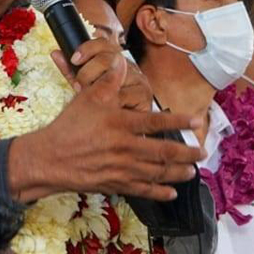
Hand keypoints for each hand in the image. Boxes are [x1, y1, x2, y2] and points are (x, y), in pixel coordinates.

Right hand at [11, 42, 205, 201]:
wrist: (50, 158)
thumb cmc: (69, 126)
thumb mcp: (87, 97)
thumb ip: (108, 80)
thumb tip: (121, 60)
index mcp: (121, 124)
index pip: (156, 122)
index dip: (178, 121)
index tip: (195, 122)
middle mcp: (125, 148)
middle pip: (164, 152)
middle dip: (187, 153)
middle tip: (203, 152)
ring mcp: (121, 169)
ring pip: (157, 172)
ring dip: (178, 172)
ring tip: (192, 171)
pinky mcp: (115, 185)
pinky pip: (143, 190)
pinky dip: (159, 192)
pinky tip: (172, 193)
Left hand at [51, 38, 149, 110]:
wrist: (123, 129)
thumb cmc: (103, 105)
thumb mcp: (85, 85)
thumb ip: (71, 70)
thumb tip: (55, 53)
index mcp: (116, 60)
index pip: (103, 43)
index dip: (86, 48)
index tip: (74, 59)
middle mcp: (130, 67)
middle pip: (107, 58)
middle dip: (88, 73)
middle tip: (80, 87)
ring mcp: (140, 81)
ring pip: (114, 78)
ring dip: (97, 90)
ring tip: (91, 100)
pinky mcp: (145, 97)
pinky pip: (123, 96)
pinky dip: (110, 102)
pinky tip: (105, 107)